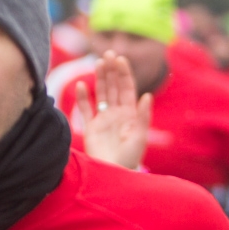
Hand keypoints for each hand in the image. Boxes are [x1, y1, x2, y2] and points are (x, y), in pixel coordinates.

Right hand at [77, 51, 152, 169]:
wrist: (113, 175)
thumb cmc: (130, 158)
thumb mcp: (140, 137)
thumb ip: (143, 116)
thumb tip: (147, 95)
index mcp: (131, 114)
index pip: (127, 89)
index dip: (124, 74)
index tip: (121, 59)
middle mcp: (117, 114)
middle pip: (114, 87)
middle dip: (112, 71)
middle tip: (108, 54)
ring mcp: (103, 120)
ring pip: (101, 94)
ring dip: (100, 79)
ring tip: (98, 62)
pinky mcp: (91, 128)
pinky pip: (86, 110)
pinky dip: (83, 98)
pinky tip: (81, 85)